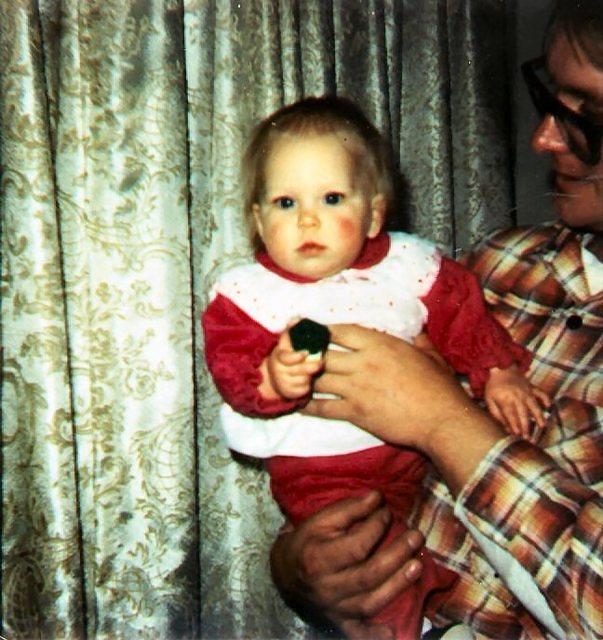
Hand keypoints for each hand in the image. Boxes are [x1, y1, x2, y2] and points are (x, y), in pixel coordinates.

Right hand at [259, 331, 322, 399]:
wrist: (273, 376)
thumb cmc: (285, 355)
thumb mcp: (286, 342)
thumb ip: (292, 330)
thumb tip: (296, 318)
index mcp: (278, 356)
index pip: (287, 358)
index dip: (297, 356)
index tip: (306, 352)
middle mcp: (278, 370)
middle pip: (299, 370)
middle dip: (311, 367)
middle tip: (320, 363)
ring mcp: (282, 382)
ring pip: (303, 380)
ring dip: (310, 376)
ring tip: (310, 371)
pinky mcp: (287, 393)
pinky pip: (303, 390)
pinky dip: (307, 386)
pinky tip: (307, 380)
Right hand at [270, 491, 424, 639]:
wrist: (285, 572)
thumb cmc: (306, 541)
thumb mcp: (320, 520)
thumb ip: (349, 509)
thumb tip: (377, 498)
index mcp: (318, 558)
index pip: (357, 546)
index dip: (376, 528)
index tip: (387, 512)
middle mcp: (326, 588)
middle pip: (368, 575)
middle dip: (396, 555)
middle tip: (416, 536)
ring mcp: (334, 608)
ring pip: (370, 602)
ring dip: (398, 585)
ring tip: (418, 565)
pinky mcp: (339, 622)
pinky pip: (358, 633)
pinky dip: (374, 636)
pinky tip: (393, 633)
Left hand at [303, 324, 503, 494]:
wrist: (441, 420)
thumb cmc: (439, 386)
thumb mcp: (430, 354)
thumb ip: (418, 339)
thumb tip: (416, 331)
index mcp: (379, 344)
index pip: (339, 331)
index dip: (321, 329)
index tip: (310, 329)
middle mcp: (362, 363)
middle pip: (321, 353)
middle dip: (305, 352)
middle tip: (292, 353)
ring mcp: (356, 388)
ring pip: (318, 379)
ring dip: (303, 378)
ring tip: (292, 377)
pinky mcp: (355, 412)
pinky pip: (323, 408)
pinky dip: (308, 406)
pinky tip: (298, 404)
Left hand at [485, 366, 550, 441]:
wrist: (501, 367)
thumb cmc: (494, 386)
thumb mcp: (489, 399)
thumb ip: (496, 413)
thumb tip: (504, 427)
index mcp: (505, 399)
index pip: (510, 415)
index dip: (514, 425)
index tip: (517, 435)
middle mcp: (517, 396)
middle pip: (523, 413)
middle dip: (526, 426)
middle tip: (528, 438)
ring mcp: (526, 391)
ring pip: (534, 405)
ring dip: (539, 416)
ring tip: (543, 426)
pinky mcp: (532, 387)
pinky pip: (541, 393)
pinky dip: (546, 399)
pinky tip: (549, 406)